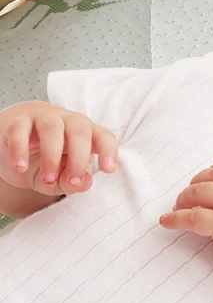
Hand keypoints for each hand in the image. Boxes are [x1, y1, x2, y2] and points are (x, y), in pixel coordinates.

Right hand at [0, 101, 117, 195]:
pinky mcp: (18, 122)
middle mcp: (68, 121)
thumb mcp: (59, 174)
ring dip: (51, 156)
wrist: (14, 140)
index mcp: (86, 132)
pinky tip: (20, 166)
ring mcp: (43, 118)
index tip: (108, 169)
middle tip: (72, 182)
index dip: (108, 150)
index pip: (103, 136)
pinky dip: (21, 149)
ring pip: (52, 128)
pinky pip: (20, 130)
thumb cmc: (45, 157)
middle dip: (78, 159)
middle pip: (80, 132)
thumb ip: (70, 181)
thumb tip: (84, 184)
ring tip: (47, 179)